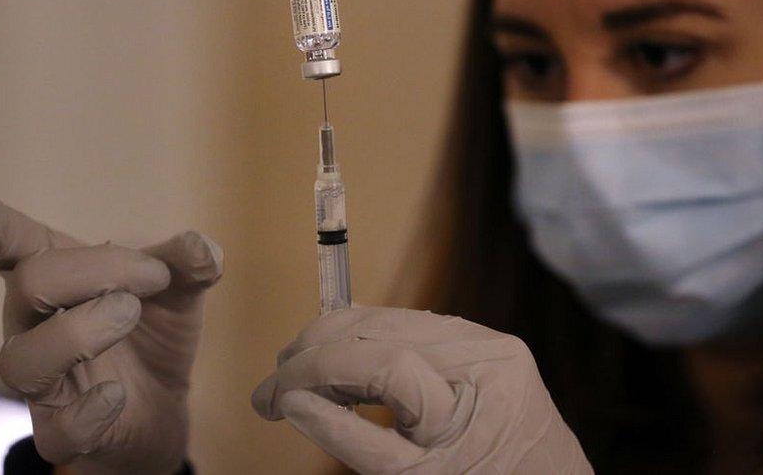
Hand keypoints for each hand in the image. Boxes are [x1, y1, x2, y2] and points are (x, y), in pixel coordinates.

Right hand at [0, 179, 222, 474]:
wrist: (164, 405)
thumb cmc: (151, 333)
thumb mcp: (179, 290)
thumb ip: (187, 264)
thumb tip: (201, 247)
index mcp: (57, 278)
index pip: (9, 243)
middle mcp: (33, 324)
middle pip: (31, 284)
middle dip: (96, 271)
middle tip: (152, 278)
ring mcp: (43, 380)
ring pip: (25, 358)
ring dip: (83, 331)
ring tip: (130, 315)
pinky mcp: (63, 429)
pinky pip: (59, 427)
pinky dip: (90, 409)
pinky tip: (117, 393)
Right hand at [251, 306, 592, 473]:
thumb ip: (351, 441)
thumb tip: (291, 403)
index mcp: (479, 391)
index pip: (381, 362)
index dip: (316, 371)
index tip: (272, 396)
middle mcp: (488, 352)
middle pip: (384, 327)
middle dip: (318, 348)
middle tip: (274, 383)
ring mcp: (490, 344)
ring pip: (394, 322)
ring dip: (338, 343)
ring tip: (298, 376)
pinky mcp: (485, 347)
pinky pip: (415, 334)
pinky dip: (370, 347)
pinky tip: (340, 368)